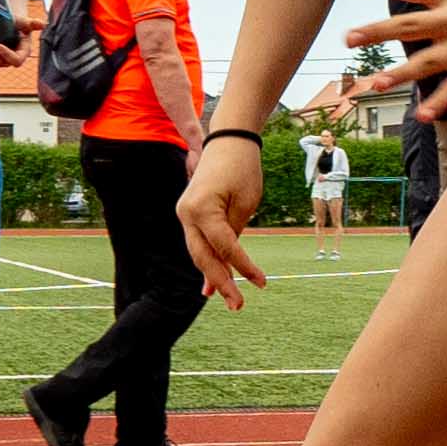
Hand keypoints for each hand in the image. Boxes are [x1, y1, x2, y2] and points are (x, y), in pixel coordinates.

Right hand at [178, 140, 270, 311]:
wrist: (229, 140)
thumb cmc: (242, 167)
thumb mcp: (246, 202)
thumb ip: (235, 233)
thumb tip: (230, 262)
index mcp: (201, 209)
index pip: (224, 247)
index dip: (243, 268)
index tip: (262, 283)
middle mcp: (186, 214)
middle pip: (203, 257)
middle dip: (221, 283)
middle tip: (239, 305)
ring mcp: (184, 213)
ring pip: (198, 252)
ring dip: (213, 276)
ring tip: (229, 299)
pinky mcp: (189, 213)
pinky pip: (199, 242)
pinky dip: (207, 261)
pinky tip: (210, 287)